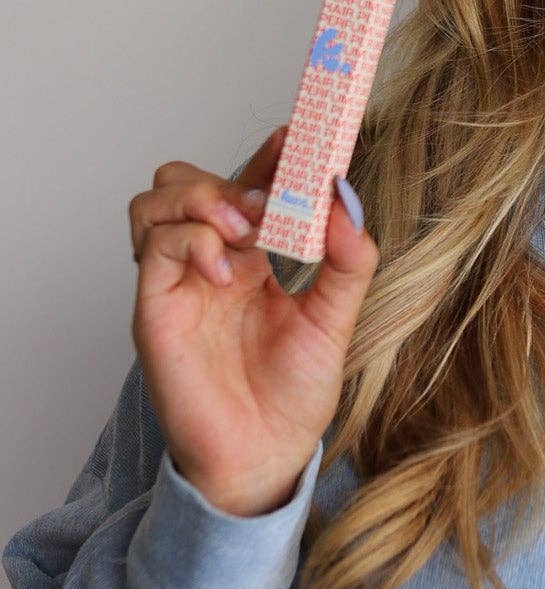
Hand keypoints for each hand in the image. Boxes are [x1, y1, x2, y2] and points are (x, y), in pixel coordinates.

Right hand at [128, 126, 379, 513]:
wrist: (266, 456)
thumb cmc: (293, 395)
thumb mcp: (336, 318)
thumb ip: (347, 261)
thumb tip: (347, 200)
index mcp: (253, 258)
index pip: (249, 183)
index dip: (270, 153)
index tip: (304, 132)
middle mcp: (210, 262)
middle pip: (186, 179)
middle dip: (229, 175)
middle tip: (272, 200)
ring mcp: (178, 282)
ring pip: (157, 199)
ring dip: (203, 198)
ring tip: (246, 228)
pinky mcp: (156, 307)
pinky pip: (154, 245)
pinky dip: (191, 239)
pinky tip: (227, 270)